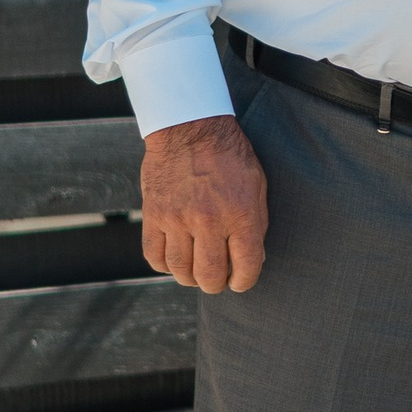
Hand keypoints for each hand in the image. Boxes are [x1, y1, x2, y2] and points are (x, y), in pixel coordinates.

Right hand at [141, 113, 268, 293]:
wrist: (190, 128)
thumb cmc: (230, 156)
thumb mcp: (257, 185)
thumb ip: (256, 224)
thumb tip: (253, 259)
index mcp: (240, 213)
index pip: (245, 266)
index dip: (244, 281)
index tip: (240, 281)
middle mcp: (209, 220)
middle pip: (209, 276)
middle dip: (216, 284)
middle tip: (217, 278)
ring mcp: (178, 219)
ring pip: (180, 270)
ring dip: (189, 277)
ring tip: (196, 270)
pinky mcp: (154, 215)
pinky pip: (155, 256)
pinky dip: (165, 265)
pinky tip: (175, 259)